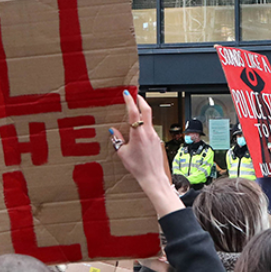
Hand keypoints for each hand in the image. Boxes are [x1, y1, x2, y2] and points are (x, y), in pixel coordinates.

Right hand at [111, 92, 182, 218]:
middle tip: (135, 95)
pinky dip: (145, 124)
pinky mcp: (157, 140)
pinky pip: (150, 128)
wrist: (152, 177)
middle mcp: (148, 132)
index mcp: (138, 134)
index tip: (126, 94)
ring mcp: (154, 135)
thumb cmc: (138, 167)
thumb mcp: (122, 153)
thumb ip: (117, 140)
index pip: (134, 112)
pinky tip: (139, 128)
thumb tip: (113, 131)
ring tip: (136, 111)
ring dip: (143, 112)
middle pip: (147, 110)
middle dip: (141, 100)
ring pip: (149, 119)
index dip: (130, 101)